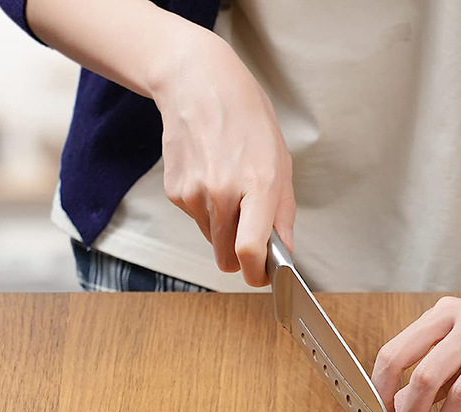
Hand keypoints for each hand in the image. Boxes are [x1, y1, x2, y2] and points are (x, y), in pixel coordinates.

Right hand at [152, 30, 294, 285]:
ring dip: (224, 231)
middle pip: (226, 257)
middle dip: (240, 258)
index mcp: (256, 186)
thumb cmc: (247, 120)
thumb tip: (285, 250)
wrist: (200, 85)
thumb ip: (283, 214)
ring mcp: (194, 193)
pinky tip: (212, 179)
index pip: (250, 249)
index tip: (260, 277)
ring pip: (212, 240)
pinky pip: (196, 220)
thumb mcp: (281, 164)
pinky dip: (206, 211)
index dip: (256, 274)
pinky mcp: (175, 191)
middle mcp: (222, 193)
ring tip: (231, 192)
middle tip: (250, 241)